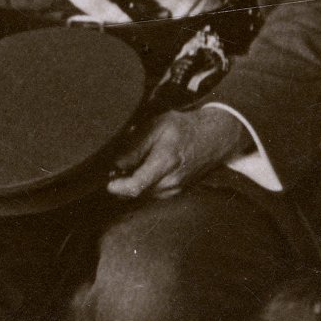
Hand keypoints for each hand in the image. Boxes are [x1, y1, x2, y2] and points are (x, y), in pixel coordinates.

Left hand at [106, 106, 250, 198]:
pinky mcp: (177, 191)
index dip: (119, 188)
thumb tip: (117, 165)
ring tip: (133, 165)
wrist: (213, 137)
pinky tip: (144, 170)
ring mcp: (176, 189)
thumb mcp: (156, 127)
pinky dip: (144, 185)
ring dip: (133, 184)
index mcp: (164, 162)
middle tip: (116, 168)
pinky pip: (154, 193)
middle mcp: (171, 181)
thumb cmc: (183, 128)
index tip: (107, 184)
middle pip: (137, 192)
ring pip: (145, 194)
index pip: (137, 186)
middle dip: (123, 183)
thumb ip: (135, 147)